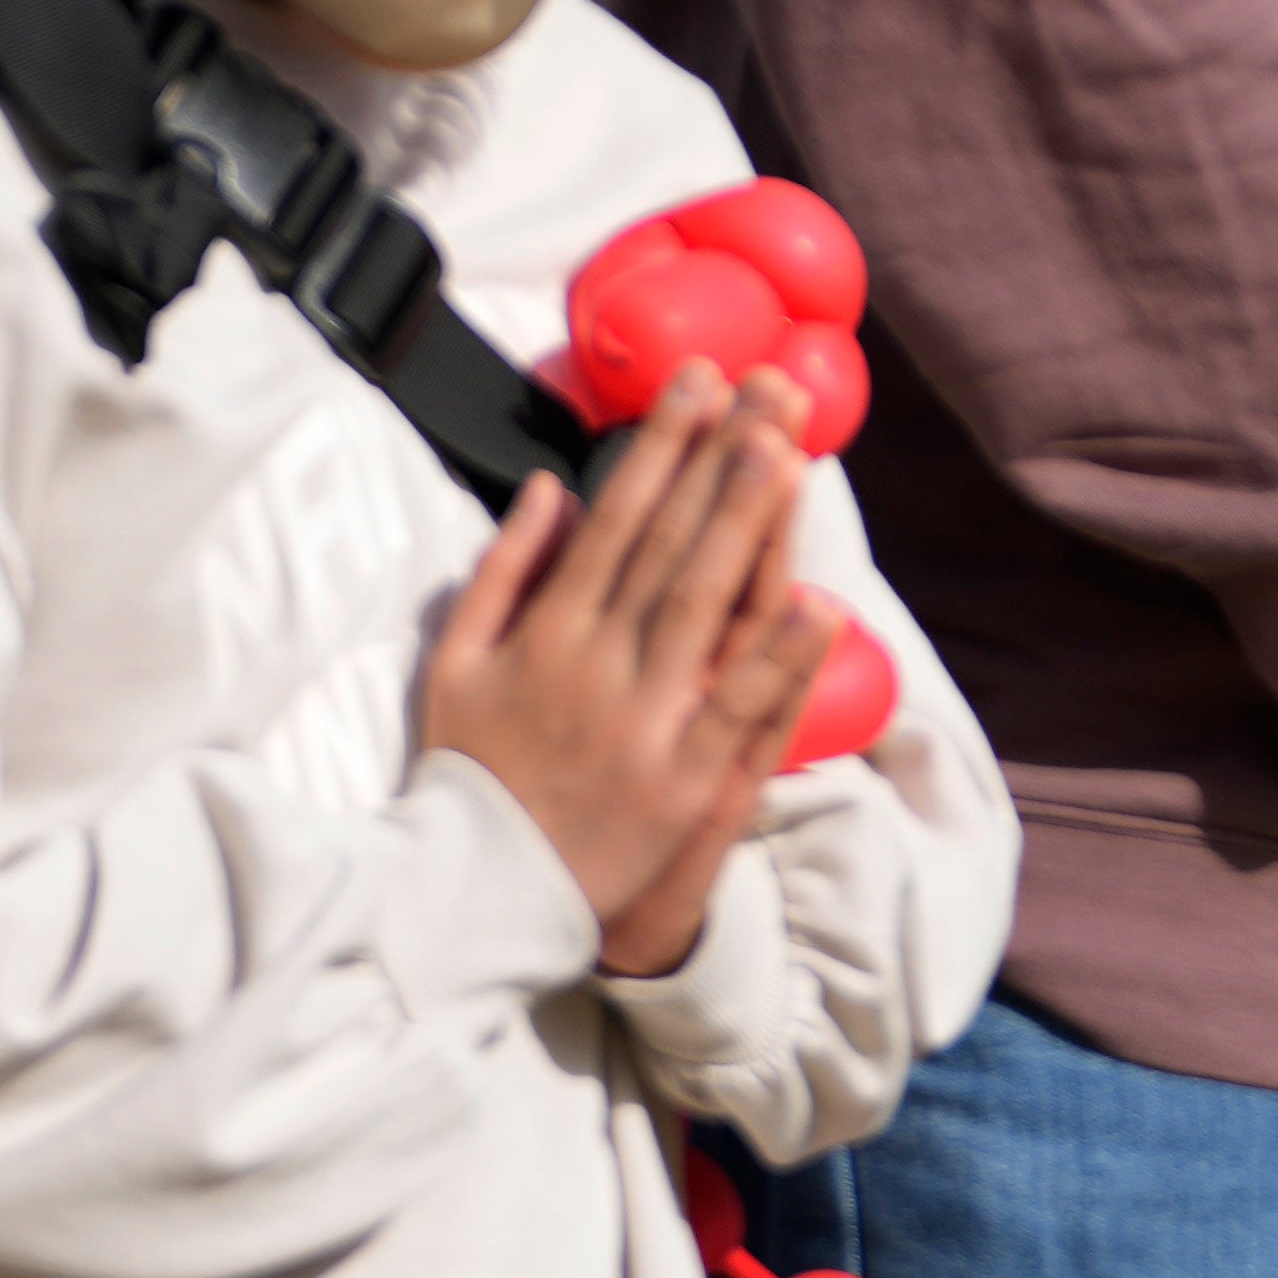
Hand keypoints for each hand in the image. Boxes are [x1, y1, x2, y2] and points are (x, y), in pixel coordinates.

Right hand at [418, 371, 823, 978]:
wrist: (473, 895)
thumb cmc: (466, 770)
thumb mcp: (455, 661)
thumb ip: (501, 571)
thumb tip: (548, 488)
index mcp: (547, 633)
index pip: (618, 520)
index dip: (663, 447)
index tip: (700, 383)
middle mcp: (599, 668)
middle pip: (673, 548)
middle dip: (722, 462)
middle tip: (770, 390)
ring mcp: (647, 726)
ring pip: (709, 611)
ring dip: (752, 529)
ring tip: (791, 453)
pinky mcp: (685, 786)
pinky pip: (741, 711)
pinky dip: (781, 659)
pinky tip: (822, 602)